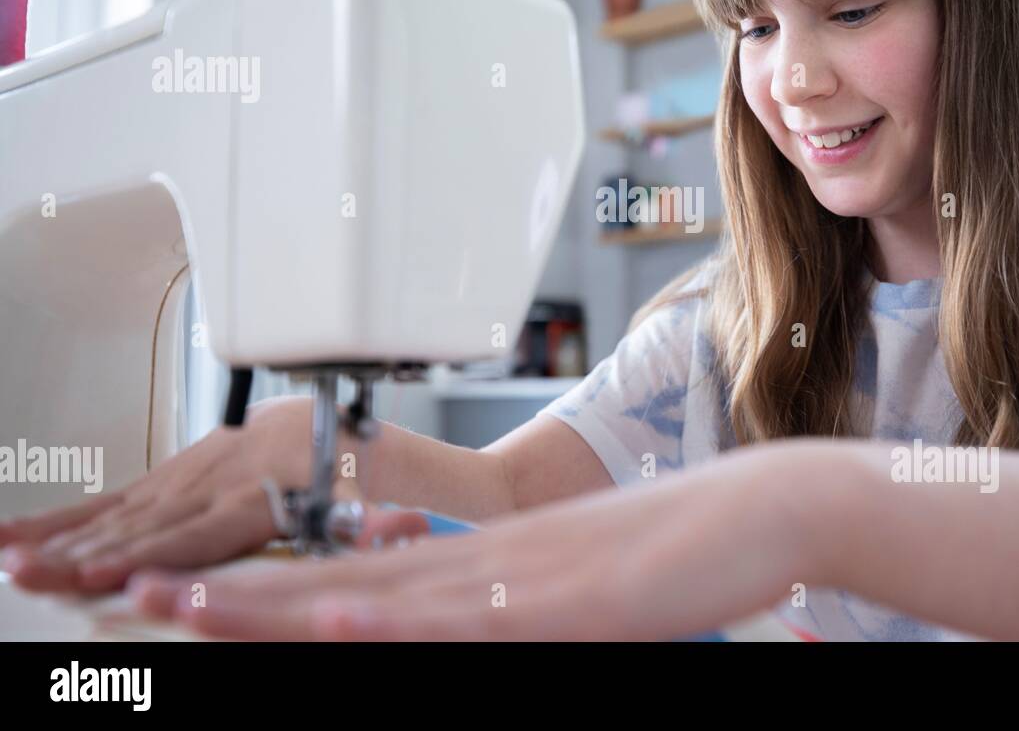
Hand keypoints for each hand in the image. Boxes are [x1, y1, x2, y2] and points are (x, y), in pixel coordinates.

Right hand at [0, 398, 366, 592]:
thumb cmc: (339, 471)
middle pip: (142, 528)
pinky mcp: (164, 481)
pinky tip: (15, 536)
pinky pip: (108, 501)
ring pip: (116, 516)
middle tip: (34, 572)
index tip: (111, 572)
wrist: (327, 424)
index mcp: (256, 494)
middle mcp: (211, 485)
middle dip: (85, 554)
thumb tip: (386, 531)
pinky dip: (60, 519)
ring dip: (61, 540)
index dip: (153, 553)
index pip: (197, 533)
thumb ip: (357, 522)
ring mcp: (183, 481)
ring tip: (15, 560)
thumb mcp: (354, 497)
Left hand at [130, 443, 838, 639]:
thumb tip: (470, 624)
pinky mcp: (571, 602)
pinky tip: (327, 616)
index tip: (194, 595)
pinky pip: (467, 615)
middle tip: (135, 595)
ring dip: (275, 601)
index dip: (268, 590)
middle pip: (342, 581)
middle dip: (237, 593)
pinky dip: (391, 619)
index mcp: (488, 563)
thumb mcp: (584, 595)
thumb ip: (522, 610)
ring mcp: (523, 579)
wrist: (768, 508)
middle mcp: (487, 564)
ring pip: (378, 592)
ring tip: (181, 605)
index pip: (356, 578)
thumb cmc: (686, 552)